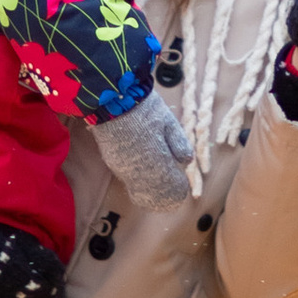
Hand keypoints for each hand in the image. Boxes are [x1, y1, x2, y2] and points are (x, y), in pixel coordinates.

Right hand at [91, 95, 194, 210]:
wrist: (111, 99)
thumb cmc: (144, 109)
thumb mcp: (169, 122)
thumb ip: (179, 143)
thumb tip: (186, 161)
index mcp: (157, 164)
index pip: (170, 191)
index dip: (178, 191)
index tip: (183, 184)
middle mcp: (139, 174)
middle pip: (153, 198)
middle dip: (164, 197)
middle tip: (173, 189)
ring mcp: (123, 170)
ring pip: (139, 192)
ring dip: (151, 190)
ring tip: (161, 181)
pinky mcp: (112, 164)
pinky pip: (129, 181)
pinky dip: (139, 181)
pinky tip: (145, 171)